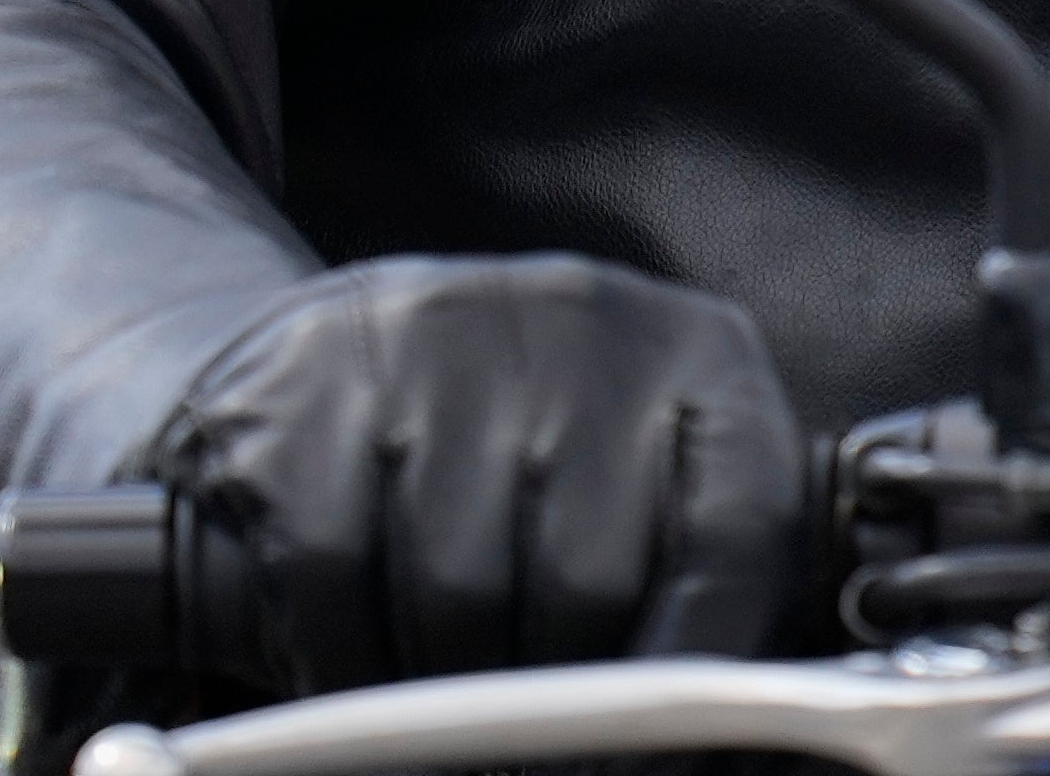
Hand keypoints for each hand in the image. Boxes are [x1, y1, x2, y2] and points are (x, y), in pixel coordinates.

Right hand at [144, 252, 800, 695]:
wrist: (344, 360)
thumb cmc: (532, 467)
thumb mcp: (646, 496)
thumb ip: (692, 598)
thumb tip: (705, 743)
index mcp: (701, 357)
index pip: (737, 539)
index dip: (695, 673)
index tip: (654, 757)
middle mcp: (580, 318)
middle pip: (589, 581)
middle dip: (551, 698)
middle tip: (524, 744)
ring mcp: (439, 333)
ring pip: (456, 591)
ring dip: (442, 687)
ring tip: (439, 698)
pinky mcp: (313, 373)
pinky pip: (335, 570)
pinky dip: (342, 653)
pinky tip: (356, 656)